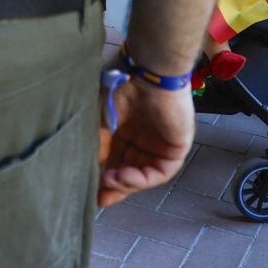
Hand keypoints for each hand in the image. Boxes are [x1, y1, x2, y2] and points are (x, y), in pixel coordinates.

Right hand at [97, 76, 192, 207]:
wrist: (149, 71)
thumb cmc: (123, 85)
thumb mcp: (102, 118)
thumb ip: (99, 144)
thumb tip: (92, 168)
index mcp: (125, 130)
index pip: (115, 161)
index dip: (104, 178)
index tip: (90, 193)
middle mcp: (142, 138)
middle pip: (129, 171)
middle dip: (115, 187)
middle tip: (100, 196)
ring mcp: (160, 144)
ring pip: (143, 174)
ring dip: (126, 183)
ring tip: (109, 181)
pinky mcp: (176, 147)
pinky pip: (160, 172)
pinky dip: (142, 179)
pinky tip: (124, 176)